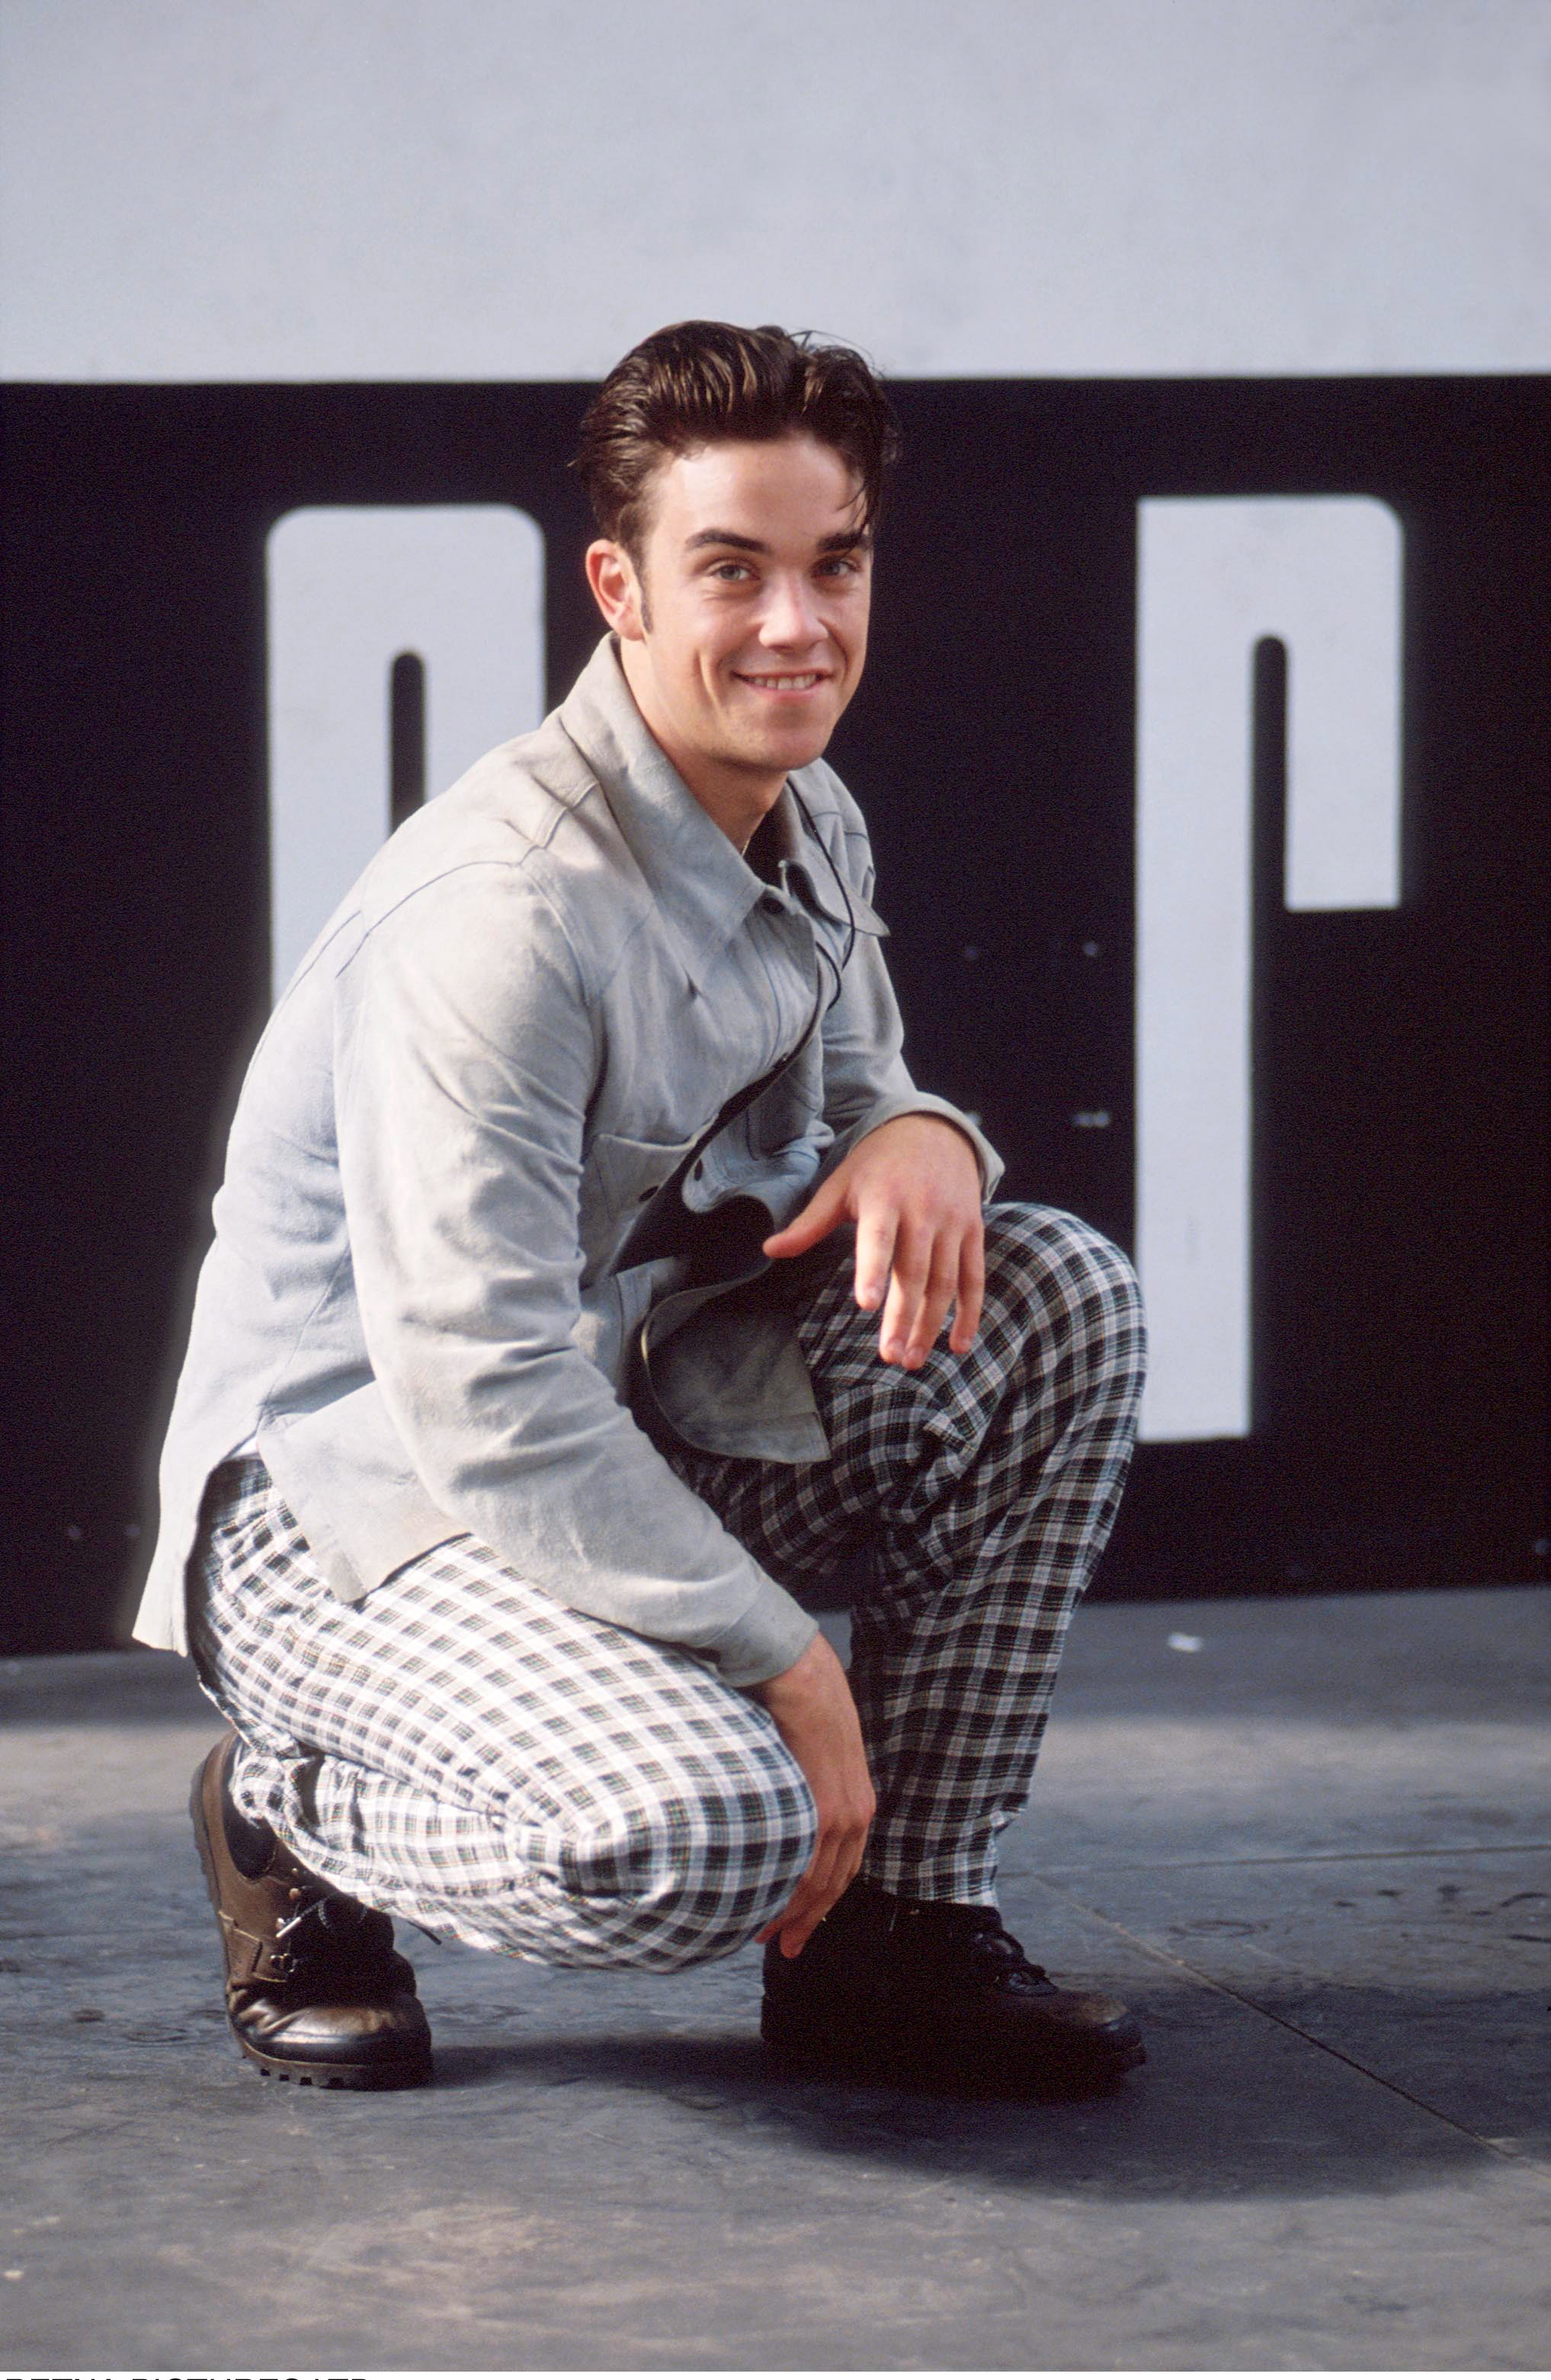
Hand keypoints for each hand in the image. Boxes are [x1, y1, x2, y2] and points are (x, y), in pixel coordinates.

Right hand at [752, 1630, 875, 1957]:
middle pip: (834, 1884)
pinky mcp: (821, 1807)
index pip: (844, 1865)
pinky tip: (765, 1908)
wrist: (799, 1673)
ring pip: (818, 1882)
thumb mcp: (813, 1749)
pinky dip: (786, 1892)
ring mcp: (840, 1812)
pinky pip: (805, 1864)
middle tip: (782, 1946)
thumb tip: (776, 1796)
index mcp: (857, 1801)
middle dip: (808, 1920)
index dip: (822, 1899)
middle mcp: (856, 1813)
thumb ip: (803, 1779)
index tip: (799, 1922)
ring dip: (792, 1914)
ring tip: (765, 1936)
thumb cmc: (798, 1703)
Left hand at [762, 1114, 984, 1367]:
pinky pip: (973, 1278)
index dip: (873, 1270)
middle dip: (903, 1317)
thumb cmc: (878, 1164)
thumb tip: (768, 1250)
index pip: (879, 1238)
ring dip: (931, 1325)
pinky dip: (969, 1313)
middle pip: (914, 1271)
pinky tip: (957, 1346)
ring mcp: (953, 1223)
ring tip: (912, 1359)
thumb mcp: (841, 1185)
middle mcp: (923, 1211)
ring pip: (945, 1281)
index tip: (866, 1305)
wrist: (935, 1130)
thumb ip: (810, 1223)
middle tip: (890, 1357)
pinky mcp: (973, 1232)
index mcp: (885, 1198)